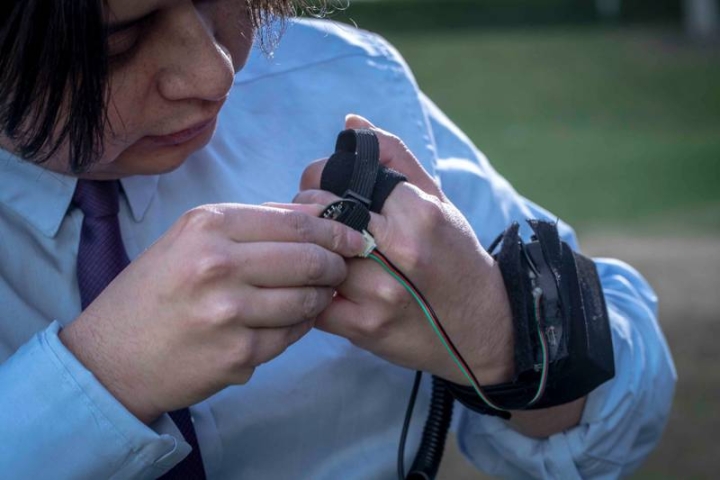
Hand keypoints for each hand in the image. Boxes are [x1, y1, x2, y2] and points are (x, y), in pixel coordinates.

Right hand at [60, 204, 365, 423]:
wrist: (111, 358)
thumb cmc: (154, 292)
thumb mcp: (190, 238)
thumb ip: (252, 223)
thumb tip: (316, 215)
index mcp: (208, 226)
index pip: (296, 222)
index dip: (336, 229)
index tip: (354, 236)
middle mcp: (219, 265)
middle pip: (310, 260)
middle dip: (337, 264)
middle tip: (342, 268)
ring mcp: (230, 313)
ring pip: (308, 300)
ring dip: (322, 297)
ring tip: (318, 295)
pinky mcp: (238, 354)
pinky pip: (292, 335)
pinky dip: (301, 326)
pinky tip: (292, 320)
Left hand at [292, 115, 514, 386]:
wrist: (481, 327)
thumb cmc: (455, 257)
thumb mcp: (436, 200)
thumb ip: (394, 158)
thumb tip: (351, 123)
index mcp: (417, 213)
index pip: (341, 181)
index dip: (320, 179)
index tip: (322, 187)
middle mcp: (399, 251)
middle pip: (322, 215)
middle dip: (308, 213)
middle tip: (315, 219)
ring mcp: (380, 293)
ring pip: (314, 257)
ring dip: (308, 252)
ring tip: (319, 250)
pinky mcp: (363, 327)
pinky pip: (313, 300)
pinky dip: (311, 290)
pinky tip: (324, 284)